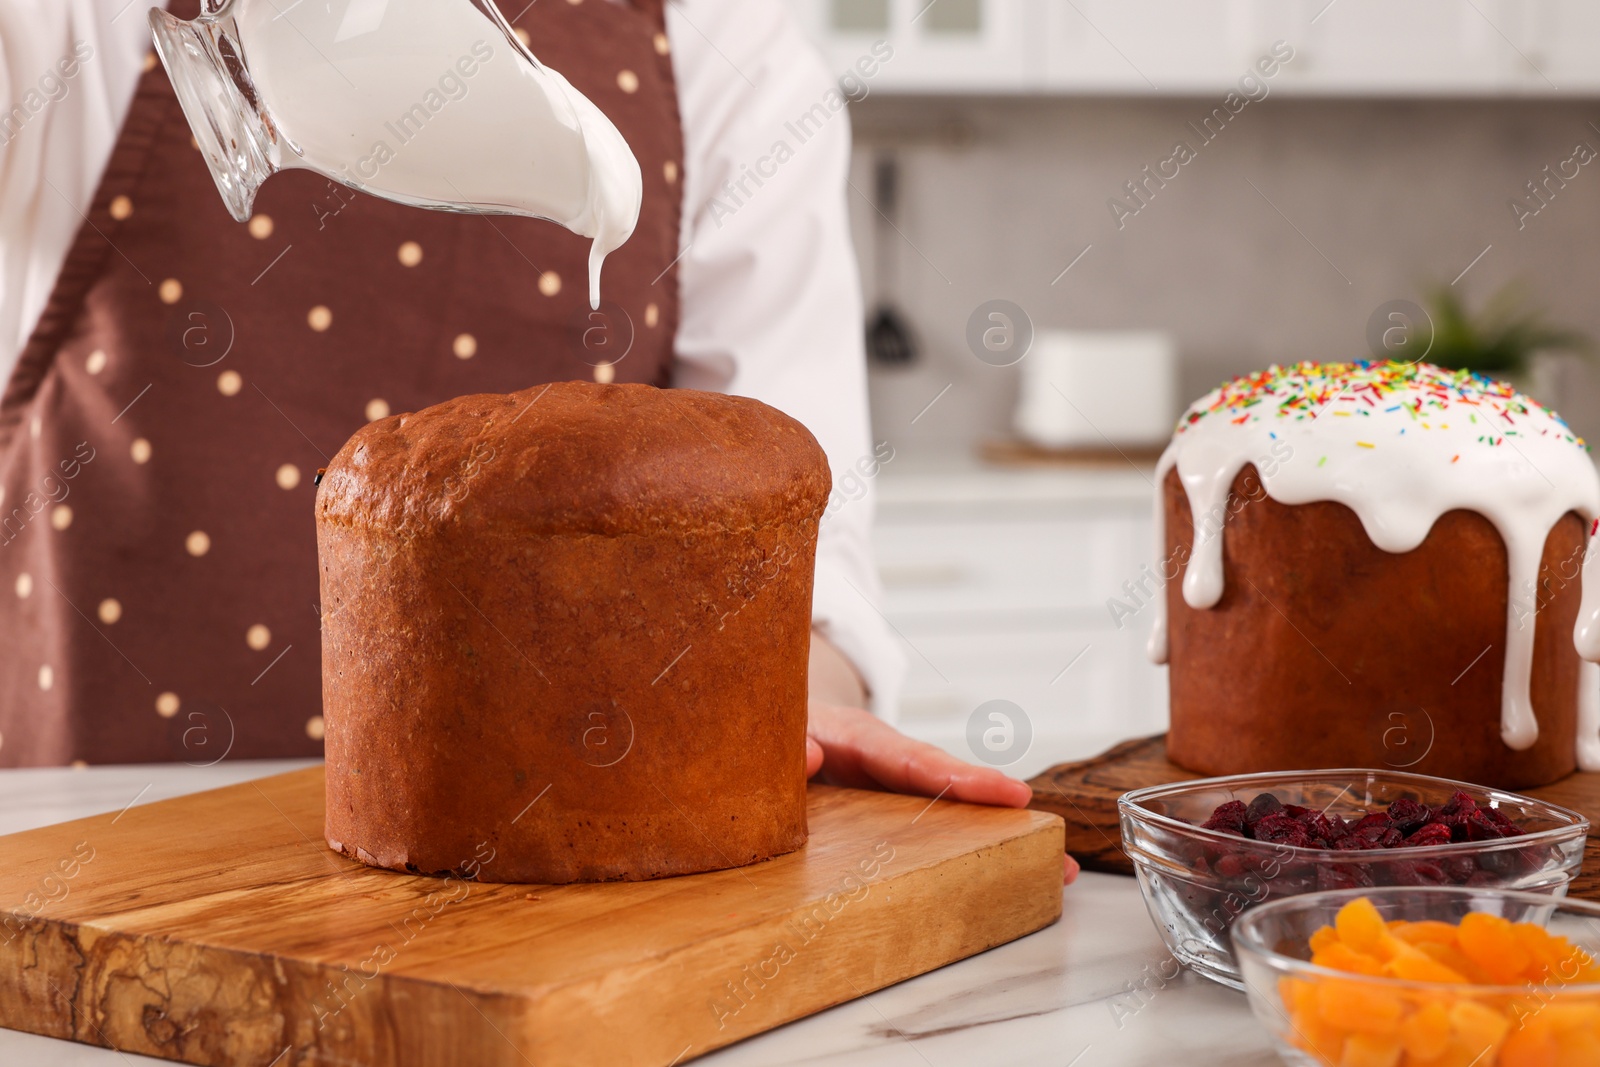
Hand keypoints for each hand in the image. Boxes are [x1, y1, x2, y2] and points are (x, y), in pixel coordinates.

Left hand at [806, 631, 1078, 884]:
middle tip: (1055, 853)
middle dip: (1006, 821)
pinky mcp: (893, 810)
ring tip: (1054, 873)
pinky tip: (1009, 873)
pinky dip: (972, 847)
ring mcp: (895, 787)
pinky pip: (935, 827)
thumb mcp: (779, 729)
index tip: (1012, 793)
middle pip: (954, 789)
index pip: (916, 760)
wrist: (783, 718)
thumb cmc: (783, 728)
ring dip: (1002, 840)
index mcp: (859, 741)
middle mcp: (889, 762)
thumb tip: (808, 757)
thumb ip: (789, 743)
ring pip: (954, 811)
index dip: (963, 779)